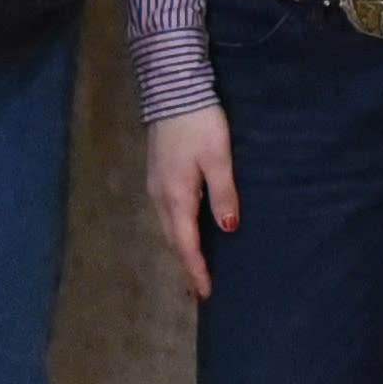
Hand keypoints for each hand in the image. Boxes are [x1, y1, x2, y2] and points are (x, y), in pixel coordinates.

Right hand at [145, 107, 240, 302]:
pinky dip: (176, 231)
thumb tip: (227, 229)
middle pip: (172, 240)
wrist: (172, 90)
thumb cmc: (199, 123)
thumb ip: (223, 194)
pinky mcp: (157, 174)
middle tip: (196, 290)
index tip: (204, 293)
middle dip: (185, 265)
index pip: (185, 243)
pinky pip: (166, 213)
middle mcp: (160, 196)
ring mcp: (155, 185)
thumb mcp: (218, 158)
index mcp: (176, 196)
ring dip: (179, 249)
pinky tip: (184, 232)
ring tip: (192, 267)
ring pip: (167, 227)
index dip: (195, 269)